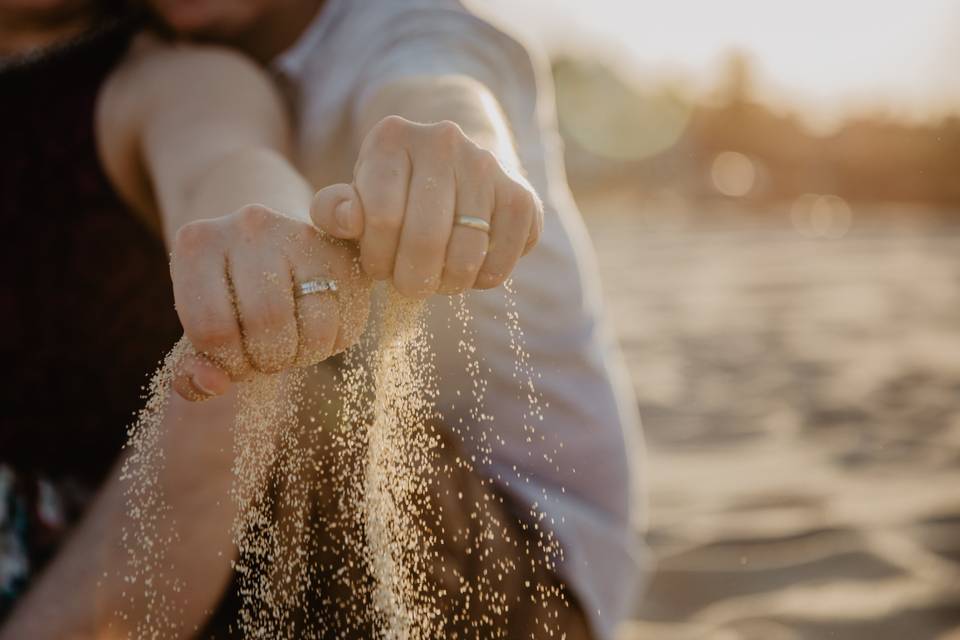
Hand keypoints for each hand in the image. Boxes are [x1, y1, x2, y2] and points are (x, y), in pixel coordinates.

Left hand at [168, 204, 369, 400]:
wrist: (272, 249)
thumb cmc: (230, 299)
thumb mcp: (201, 328)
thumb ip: (191, 368)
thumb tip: (213, 386)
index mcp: (198, 243)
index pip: (211, 327)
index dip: (226, 362)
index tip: (234, 361)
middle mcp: (250, 226)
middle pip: (266, 323)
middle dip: (267, 361)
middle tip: (265, 359)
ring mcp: (303, 235)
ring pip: (313, 329)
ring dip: (301, 357)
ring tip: (290, 349)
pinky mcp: (345, 256)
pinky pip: (346, 327)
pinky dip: (329, 346)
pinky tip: (313, 332)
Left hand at [309, 116, 542, 297]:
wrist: (455, 168)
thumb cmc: (393, 195)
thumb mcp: (355, 197)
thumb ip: (334, 210)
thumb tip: (351, 220)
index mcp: (391, 137)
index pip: (380, 218)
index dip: (376, 258)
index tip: (378, 266)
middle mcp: (443, 140)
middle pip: (425, 238)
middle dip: (411, 279)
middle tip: (408, 284)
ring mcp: (487, 164)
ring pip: (466, 255)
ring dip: (447, 283)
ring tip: (437, 277)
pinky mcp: (521, 195)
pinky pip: (501, 261)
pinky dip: (483, 279)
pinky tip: (469, 268)